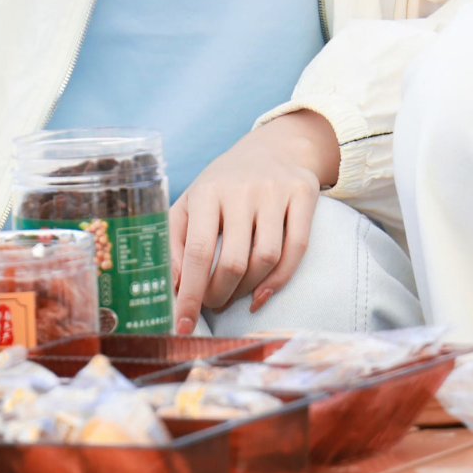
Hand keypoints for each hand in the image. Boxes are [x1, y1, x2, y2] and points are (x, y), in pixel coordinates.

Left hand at [170, 111, 338, 333]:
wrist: (275, 146)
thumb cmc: (225, 184)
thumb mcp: (192, 202)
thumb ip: (175, 242)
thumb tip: (169, 288)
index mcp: (207, 191)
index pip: (197, 251)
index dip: (189, 294)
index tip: (182, 326)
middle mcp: (242, 189)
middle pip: (233, 261)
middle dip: (219, 296)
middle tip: (213, 305)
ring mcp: (275, 192)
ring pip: (266, 259)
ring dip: (247, 290)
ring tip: (235, 296)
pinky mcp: (303, 195)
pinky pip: (296, 249)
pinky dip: (280, 280)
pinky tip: (262, 295)